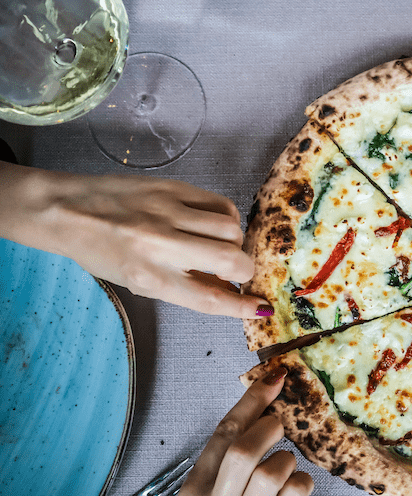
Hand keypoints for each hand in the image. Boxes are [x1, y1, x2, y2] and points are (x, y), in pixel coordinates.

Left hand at [0, 163, 270, 316]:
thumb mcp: (138, 281)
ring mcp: (168, 212)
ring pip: (231, 228)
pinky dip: (226, 216)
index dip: (243, 306)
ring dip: (235, 241)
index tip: (262, 307)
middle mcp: (161, 245)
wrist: (65, 211)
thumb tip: (229, 291)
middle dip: (245, 270)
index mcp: (149, 277)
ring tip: (220, 244)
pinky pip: (219, 203)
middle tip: (239, 271)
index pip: (209, 298)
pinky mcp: (172, 188)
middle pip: (231, 260)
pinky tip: (213, 223)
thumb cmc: (100, 251)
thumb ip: (184, 287)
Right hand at [178, 367, 313, 495]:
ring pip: (273, 471)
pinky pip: (297, 491)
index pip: (222, 435)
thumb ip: (231, 458)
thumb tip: (265, 402)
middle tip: (278, 428)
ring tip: (283, 470)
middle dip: (268, 430)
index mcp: (194, 492)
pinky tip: (293, 491)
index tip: (273, 380)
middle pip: (243, 451)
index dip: (251, 402)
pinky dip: (302, 482)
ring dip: (287, 461)